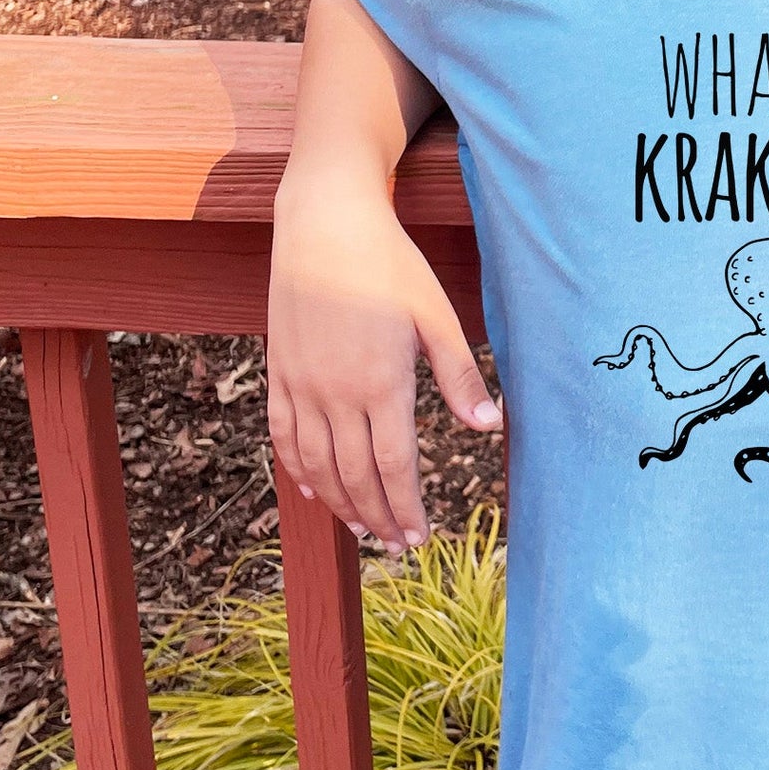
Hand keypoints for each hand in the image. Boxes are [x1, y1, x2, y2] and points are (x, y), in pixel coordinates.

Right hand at [267, 175, 499, 553]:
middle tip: (397, 545)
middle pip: (354, 475)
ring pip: (315, 464)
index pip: (393, 466)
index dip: (406, 507)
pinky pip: (282, 435)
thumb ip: (460, 374)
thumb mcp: (436, 315)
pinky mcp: (278, 371)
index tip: (419, 537)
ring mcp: (300, 385)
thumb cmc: (389, 264)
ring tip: (362, 528)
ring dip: (339, 502)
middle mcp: (335, 393)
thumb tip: (490, 426)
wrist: (324, 224)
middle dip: (378, 516)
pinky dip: (296, 468)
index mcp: (381, 383)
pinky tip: (312, 488)